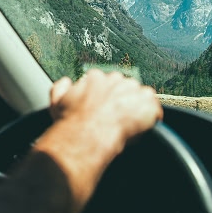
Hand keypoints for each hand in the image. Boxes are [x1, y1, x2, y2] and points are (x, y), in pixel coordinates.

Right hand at [32, 69, 161, 212]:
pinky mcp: (147, 104)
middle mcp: (115, 79)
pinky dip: (152, 118)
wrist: (86, 135)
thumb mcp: (56, 102)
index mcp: (95, 77)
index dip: (104, 97)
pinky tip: (143, 128)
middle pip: (124, 87)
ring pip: (140, 96)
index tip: (103, 109)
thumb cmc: (70, 122)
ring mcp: (133, 90)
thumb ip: (60, 87)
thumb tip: (66, 82)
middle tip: (116, 119)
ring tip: (128, 125)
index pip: (105, 82)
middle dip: (122, 101)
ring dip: (136, 108)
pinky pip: (155, 109)